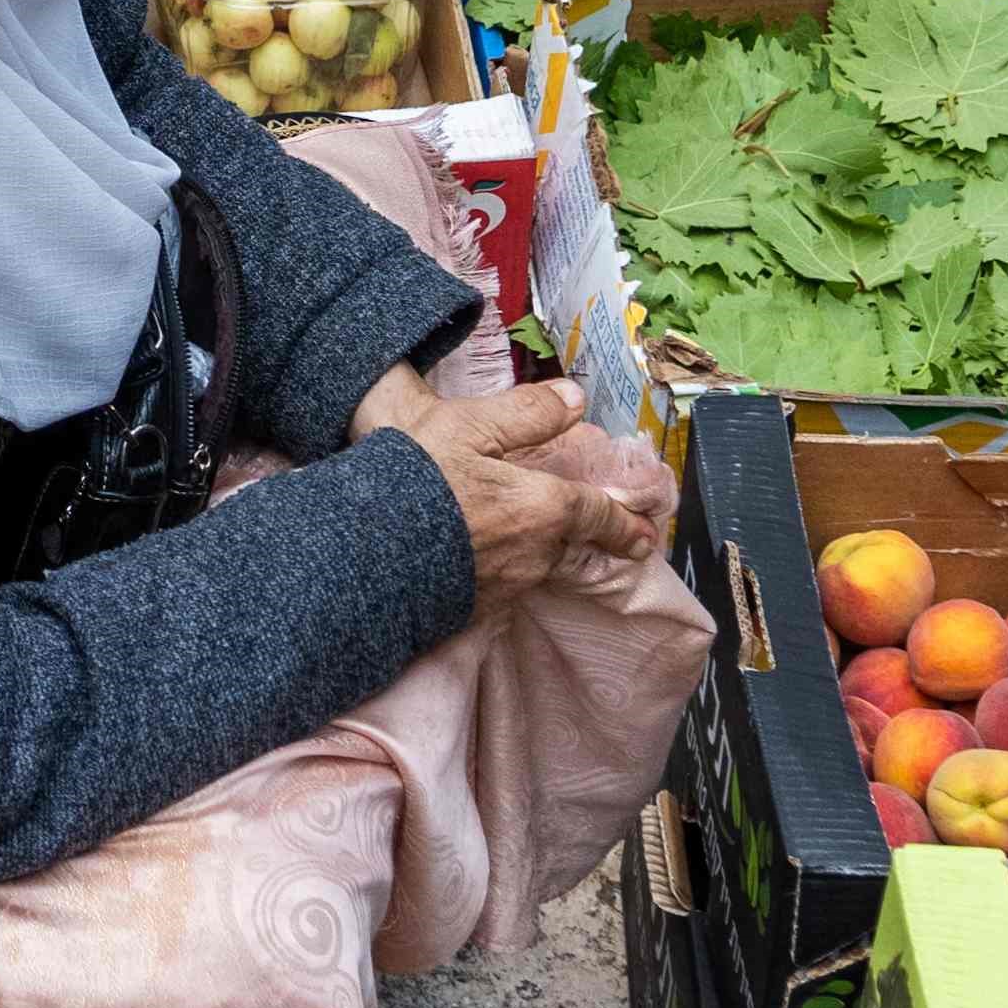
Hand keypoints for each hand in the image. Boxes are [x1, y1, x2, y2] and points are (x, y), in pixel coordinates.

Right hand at [378, 377, 659, 604]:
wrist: (361, 549)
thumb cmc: (417, 481)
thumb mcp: (468, 427)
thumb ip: (526, 414)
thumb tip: (575, 397)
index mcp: (543, 508)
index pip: (598, 516)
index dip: (625, 525)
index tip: (645, 538)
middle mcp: (534, 554)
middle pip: (569, 547)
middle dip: (584, 542)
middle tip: (601, 541)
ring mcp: (504, 587)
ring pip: (535, 567)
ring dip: (537, 555)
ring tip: (523, 541)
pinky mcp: (472, 610)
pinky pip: (500, 589)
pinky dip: (499, 573)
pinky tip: (478, 562)